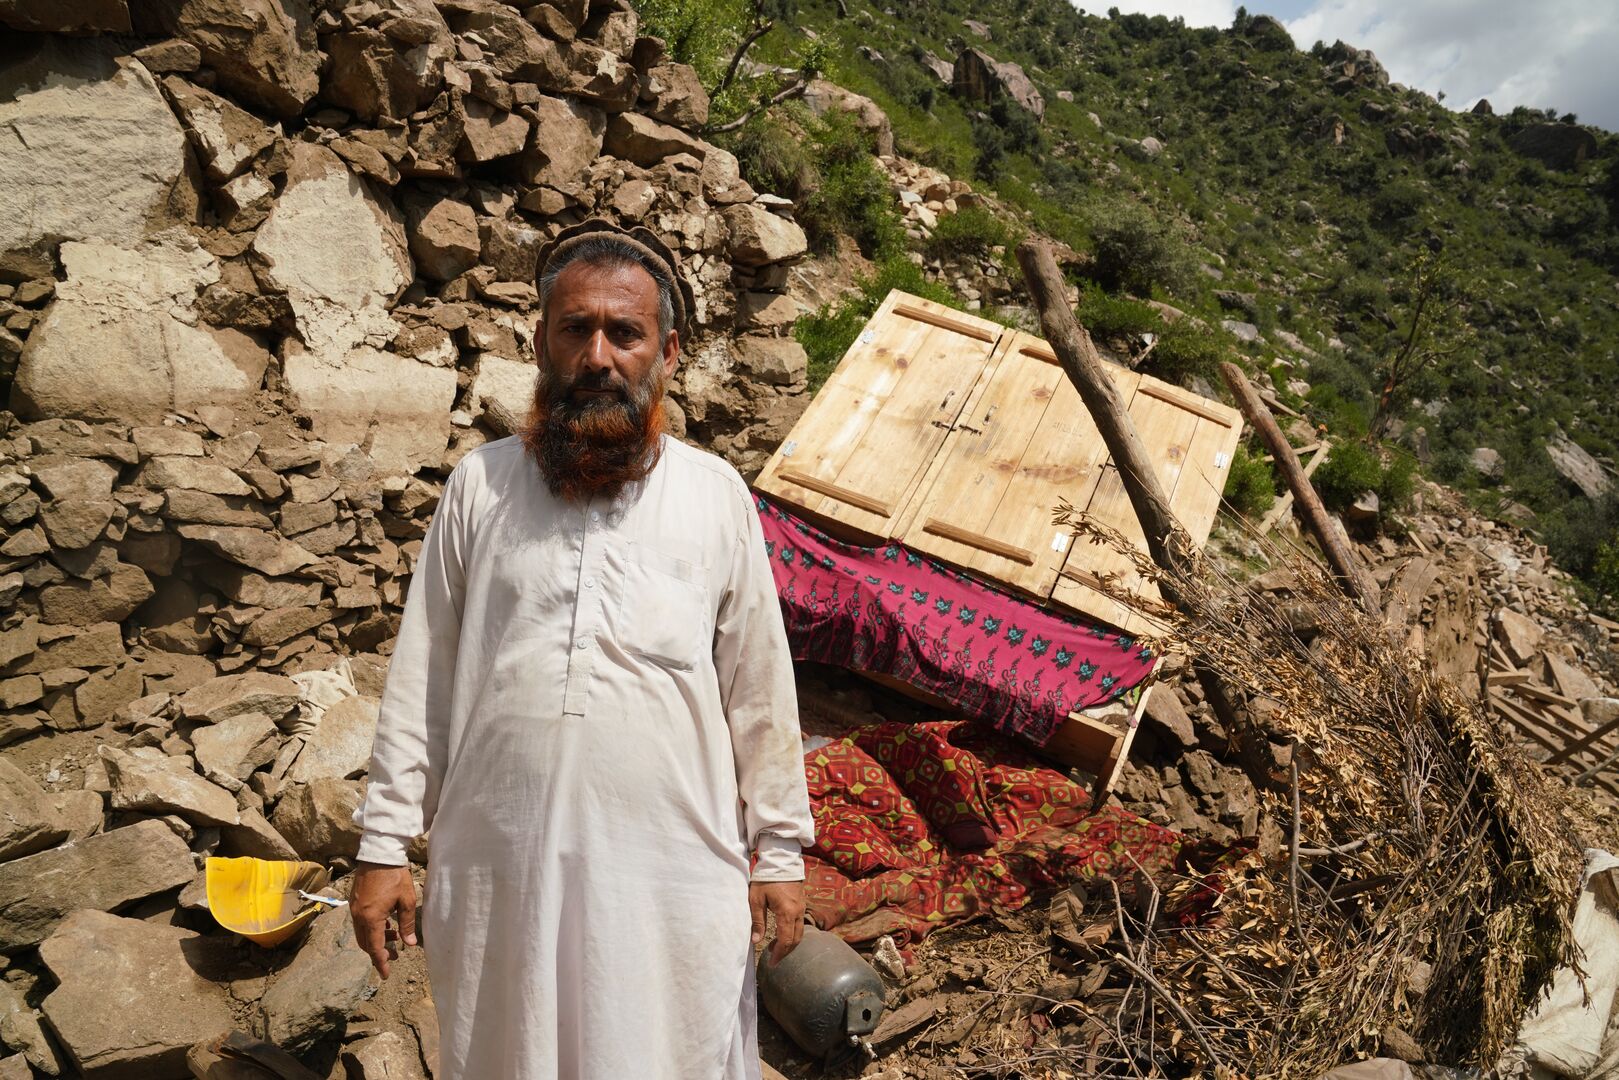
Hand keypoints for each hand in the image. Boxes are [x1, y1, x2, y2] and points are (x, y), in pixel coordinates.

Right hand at [351, 862, 416, 978]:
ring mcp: (354, 909)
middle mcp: (359, 917)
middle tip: (395, 955)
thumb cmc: (396, 876)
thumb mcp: (407, 901)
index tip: (386, 975)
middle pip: (365, 944)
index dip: (381, 963)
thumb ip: (408, 924)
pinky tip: (385, 922)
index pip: (375, 949)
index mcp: (371, 919)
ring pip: (362, 934)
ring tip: (394, 935)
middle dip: (379, 953)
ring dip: (375, 940)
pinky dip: (371, 929)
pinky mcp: (354, 902)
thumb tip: (409, 944)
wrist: (380, 854)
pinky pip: (360, 923)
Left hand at [749, 880, 805, 965]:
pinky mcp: (801, 904)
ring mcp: (802, 908)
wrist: (780, 861)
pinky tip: (781, 933)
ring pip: (800, 933)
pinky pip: (800, 924)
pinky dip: (792, 934)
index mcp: (787, 912)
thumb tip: (756, 941)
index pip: (786, 940)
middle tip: (774, 959)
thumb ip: (757, 921)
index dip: (779, 954)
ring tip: (775, 948)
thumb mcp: (756, 900)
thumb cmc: (766, 879)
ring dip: (789, 943)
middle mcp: (798, 912)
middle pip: (796, 939)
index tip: (772, 963)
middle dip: (785, 952)